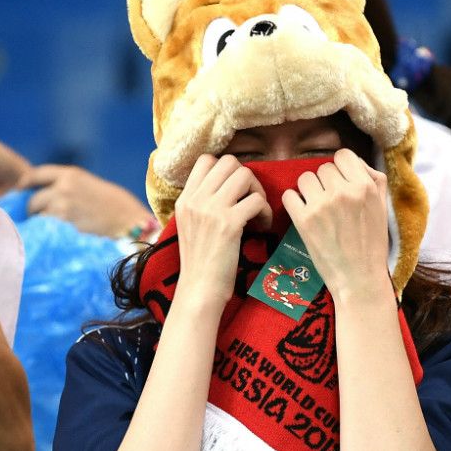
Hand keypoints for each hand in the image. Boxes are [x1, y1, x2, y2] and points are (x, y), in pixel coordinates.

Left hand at [23, 164, 153, 237]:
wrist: (132, 225)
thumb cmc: (119, 209)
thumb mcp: (93, 188)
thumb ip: (70, 188)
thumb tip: (48, 197)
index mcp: (71, 174)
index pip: (36, 175)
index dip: (25, 184)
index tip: (20, 193)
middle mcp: (63, 187)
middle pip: (33, 199)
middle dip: (34, 212)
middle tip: (40, 223)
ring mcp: (62, 206)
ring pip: (38, 218)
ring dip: (41, 226)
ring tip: (52, 234)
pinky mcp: (62, 226)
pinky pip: (44, 231)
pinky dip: (46, 236)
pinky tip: (56, 240)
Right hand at [172, 155, 269, 303]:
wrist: (199, 290)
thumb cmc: (199, 263)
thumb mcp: (189, 226)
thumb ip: (201, 205)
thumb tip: (225, 188)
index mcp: (184, 199)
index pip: (206, 160)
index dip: (226, 169)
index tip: (235, 190)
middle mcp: (195, 200)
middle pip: (229, 162)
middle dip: (247, 178)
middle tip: (251, 200)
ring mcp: (211, 210)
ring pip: (245, 175)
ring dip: (258, 191)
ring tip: (258, 213)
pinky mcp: (229, 224)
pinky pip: (257, 201)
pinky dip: (266, 212)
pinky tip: (263, 227)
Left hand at [281, 149, 391, 303]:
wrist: (359, 278)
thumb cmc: (372, 244)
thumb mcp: (383, 206)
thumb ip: (373, 179)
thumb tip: (354, 162)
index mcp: (365, 186)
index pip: (343, 155)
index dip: (340, 168)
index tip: (340, 183)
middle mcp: (343, 192)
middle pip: (323, 167)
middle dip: (325, 182)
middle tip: (330, 202)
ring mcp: (322, 205)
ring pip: (304, 178)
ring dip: (309, 191)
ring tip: (317, 207)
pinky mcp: (304, 220)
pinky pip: (289, 195)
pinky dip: (293, 203)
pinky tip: (303, 213)